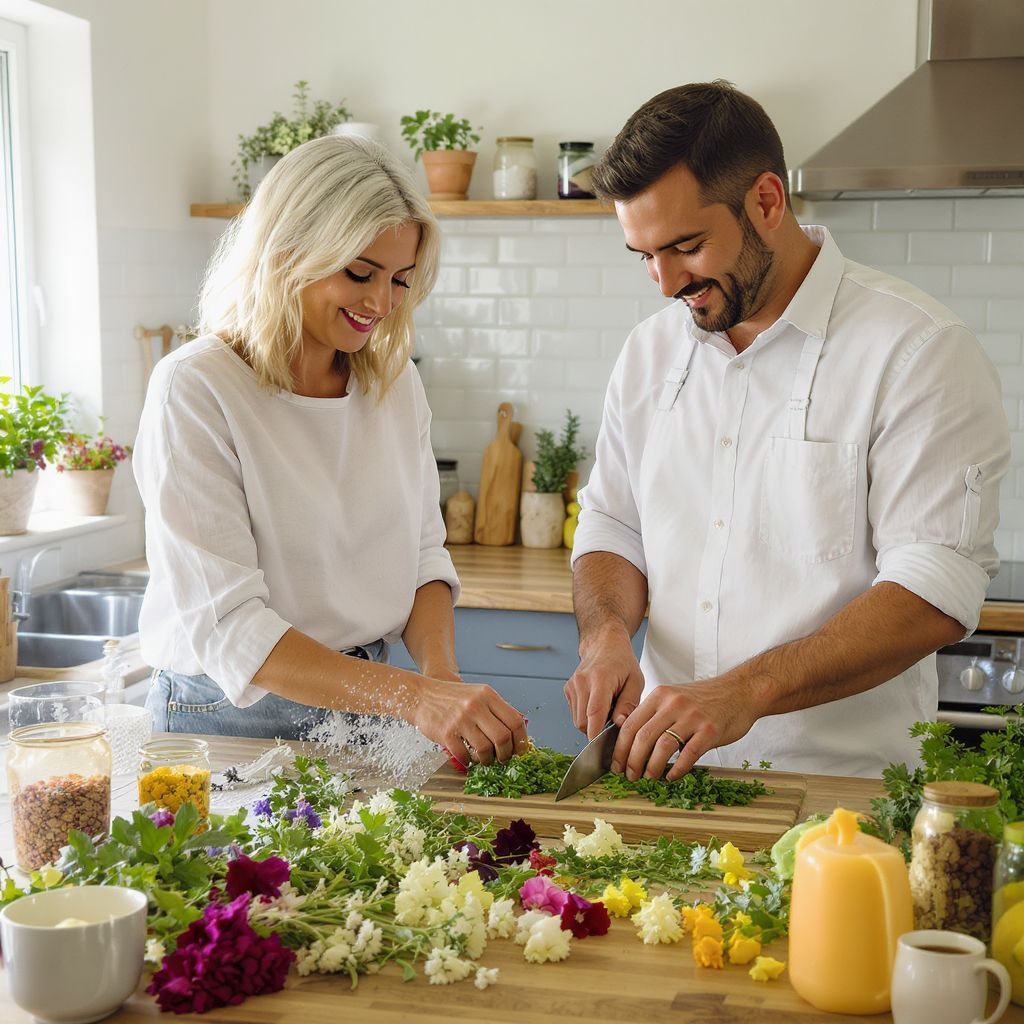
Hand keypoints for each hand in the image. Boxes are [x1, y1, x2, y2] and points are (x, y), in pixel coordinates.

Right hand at [412, 676, 528, 765]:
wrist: (422, 695)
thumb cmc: (452, 698)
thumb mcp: (478, 694)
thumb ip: (496, 710)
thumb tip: (516, 736)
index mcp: (488, 695)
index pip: (515, 721)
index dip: (521, 740)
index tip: (520, 751)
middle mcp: (476, 705)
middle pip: (503, 737)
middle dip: (506, 754)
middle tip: (502, 759)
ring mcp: (461, 719)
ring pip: (485, 749)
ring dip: (488, 760)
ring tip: (485, 760)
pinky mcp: (447, 732)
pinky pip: (465, 755)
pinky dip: (469, 762)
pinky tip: (468, 759)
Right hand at [564, 631, 644, 739]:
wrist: (604, 644)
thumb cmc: (622, 662)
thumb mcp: (635, 681)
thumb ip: (629, 704)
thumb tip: (620, 725)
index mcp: (600, 678)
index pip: (594, 713)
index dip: (596, 734)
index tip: (603, 749)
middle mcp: (581, 682)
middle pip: (583, 722)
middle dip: (597, 731)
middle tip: (614, 726)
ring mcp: (572, 686)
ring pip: (577, 721)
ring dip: (592, 725)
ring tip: (608, 711)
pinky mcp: (568, 690)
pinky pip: (575, 714)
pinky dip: (586, 717)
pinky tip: (599, 707)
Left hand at [611, 679, 757, 781]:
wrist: (740, 691)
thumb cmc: (705, 699)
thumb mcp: (673, 698)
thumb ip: (653, 714)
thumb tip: (629, 741)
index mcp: (659, 696)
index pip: (630, 724)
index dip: (619, 748)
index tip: (616, 764)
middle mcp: (673, 704)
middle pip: (642, 737)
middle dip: (632, 761)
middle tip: (630, 776)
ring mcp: (692, 716)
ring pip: (662, 746)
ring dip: (652, 767)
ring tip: (649, 777)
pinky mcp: (709, 730)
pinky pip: (688, 754)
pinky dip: (677, 769)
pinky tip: (671, 776)